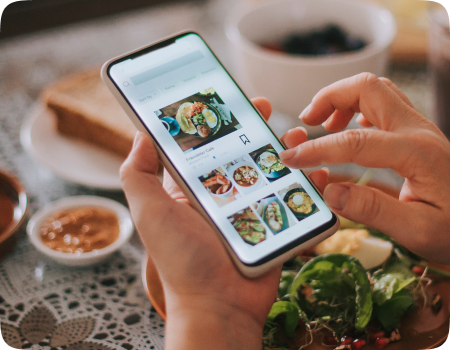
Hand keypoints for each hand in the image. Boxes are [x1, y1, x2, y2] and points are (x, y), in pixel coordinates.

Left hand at [120, 97, 327, 349]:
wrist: (218, 305)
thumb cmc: (180, 259)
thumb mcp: (150, 211)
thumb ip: (139, 173)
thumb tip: (142, 133)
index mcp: (193, 187)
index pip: (206, 144)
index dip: (216, 120)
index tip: (228, 98)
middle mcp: (222, 194)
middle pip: (243, 151)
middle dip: (255, 126)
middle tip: (266, 107)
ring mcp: (250, 208)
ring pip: (271, 170)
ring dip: (285, 149)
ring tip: (296, 135)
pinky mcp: (273, 224)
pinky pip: (293, 198)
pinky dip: (307, 183)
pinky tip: (317, 171)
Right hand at [280, 73, 449, 263]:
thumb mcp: (418, 231)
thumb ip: (373, 211)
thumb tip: (330, 192)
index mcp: (417, 153)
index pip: (356, 141)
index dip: (317, 148)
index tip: (290, 158)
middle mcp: (418, 130)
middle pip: (368, 88)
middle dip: (329, 98)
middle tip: (306, 122)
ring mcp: (419, 127)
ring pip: (376, 90)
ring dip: (343, 98)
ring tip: (322, 124)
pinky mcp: (416, 132)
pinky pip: (384, 103)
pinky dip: (357, 108)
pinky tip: (348, 129)